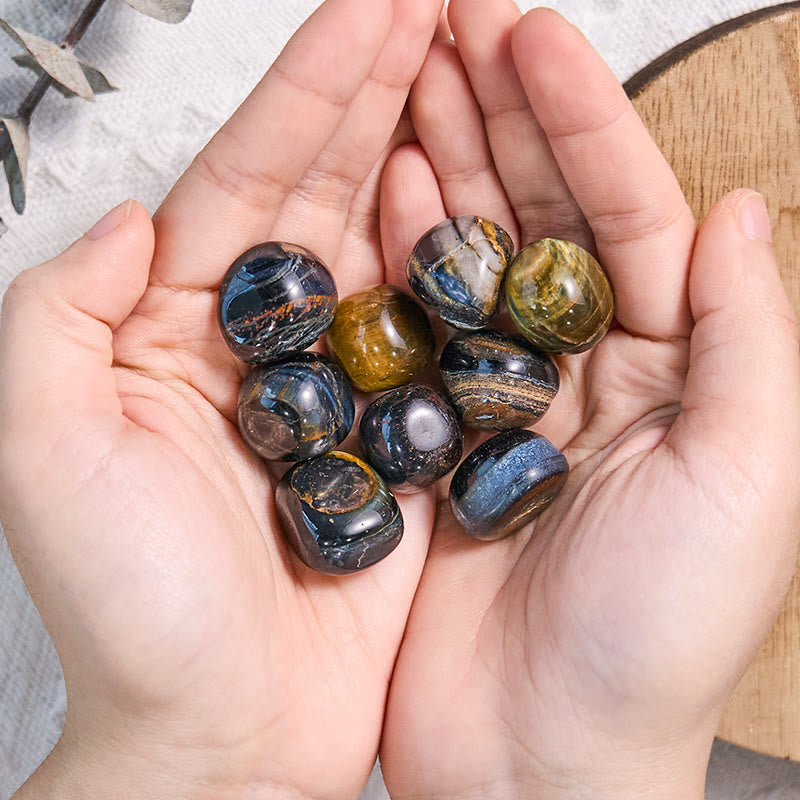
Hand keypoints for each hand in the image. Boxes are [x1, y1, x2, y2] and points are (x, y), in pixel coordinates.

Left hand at [0, 1, 443, 796]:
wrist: (226, 734)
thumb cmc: (135, 615)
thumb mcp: (44, 452)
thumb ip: (61, 317)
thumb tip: (133, 225)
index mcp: (175, 330)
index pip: (250, 179)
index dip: (311, 88)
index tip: (373, 8)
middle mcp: (265, 346)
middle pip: (327, 191)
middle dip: (382, 91)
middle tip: (441, 7)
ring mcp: (342, 387)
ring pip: (390, 247)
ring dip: (432, 156)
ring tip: (478, 73)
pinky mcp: (401, 436)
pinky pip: (439, 334)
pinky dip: (465, 268)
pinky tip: (498, 203)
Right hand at [378, 3, 799, 797]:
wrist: (542, 756)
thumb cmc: (650, 642)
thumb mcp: (748, 485)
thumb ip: (752, 342)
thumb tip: (743, 211)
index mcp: (672, 370)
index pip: (627, 212)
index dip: (578, 119)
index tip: (527, 37)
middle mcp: (586, 372)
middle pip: (542, 216)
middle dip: (499, 115)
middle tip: (449, 28)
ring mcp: (502, 399)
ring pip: (471, 257)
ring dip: (442, 165)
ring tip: (406, 84)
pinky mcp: (436, 437)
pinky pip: (416, 326)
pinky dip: (397, 256)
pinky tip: (377, 198)